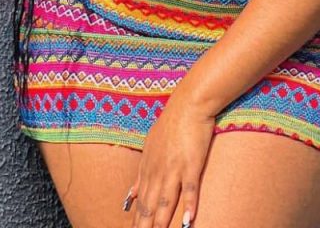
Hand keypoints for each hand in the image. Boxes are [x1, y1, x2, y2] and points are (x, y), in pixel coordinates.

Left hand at [125, 92, 216, 227]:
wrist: (188, 104)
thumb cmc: (170, 123)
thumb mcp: (149, 147)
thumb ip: (140, 174)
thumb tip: (129, 197)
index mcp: (147, 168)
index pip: (140, 202)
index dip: (137, 221)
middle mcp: (158, 172)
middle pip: (149, 207)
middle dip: (144, 226)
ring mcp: (174, 169)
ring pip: (166, 203)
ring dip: (162, 223)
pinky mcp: (191, 164)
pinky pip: (189, 189)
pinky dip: (189, 206)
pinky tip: (187, 222)